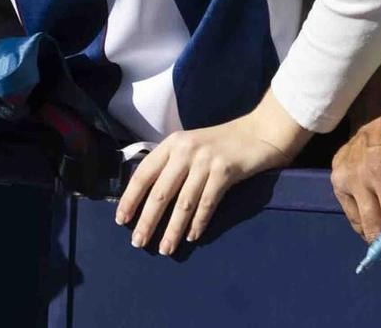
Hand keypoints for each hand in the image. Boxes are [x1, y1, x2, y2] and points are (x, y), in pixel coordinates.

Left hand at [116, 97, 308, 254]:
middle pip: (161, 192)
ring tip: (165, 249)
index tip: (121, 220)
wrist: (259, 132)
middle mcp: (185, 150)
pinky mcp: (225, 171)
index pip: (144, 174)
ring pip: (184, 202)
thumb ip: (172, 166)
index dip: (131, 198)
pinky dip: (198, 222)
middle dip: (148, 220)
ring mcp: (205, 160)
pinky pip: (207, 203)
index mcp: (172, 144)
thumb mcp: (191, 148)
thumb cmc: (221, 144)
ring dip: (172, 228)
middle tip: (138, 242)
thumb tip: (148, 198)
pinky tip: (191, 237)